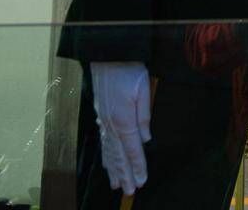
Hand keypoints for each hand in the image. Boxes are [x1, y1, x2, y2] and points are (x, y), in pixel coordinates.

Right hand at [91, 61, 151, 195]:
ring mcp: (105, 122)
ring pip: (109, 151)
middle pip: (119, 156)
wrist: (108, 57)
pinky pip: (104, 142)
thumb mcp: (142, 90)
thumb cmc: (128, 71)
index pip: (133, 150)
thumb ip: (144, 116)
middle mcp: (111, 125)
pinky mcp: (102, 116)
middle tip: (130, 192)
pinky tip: (107, 164)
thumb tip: (145, 139)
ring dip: (114, 169)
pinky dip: (106, 156)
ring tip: (118, 184)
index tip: (142, 182)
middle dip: (125, 175)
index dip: (138, 167)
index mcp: (123, 120)